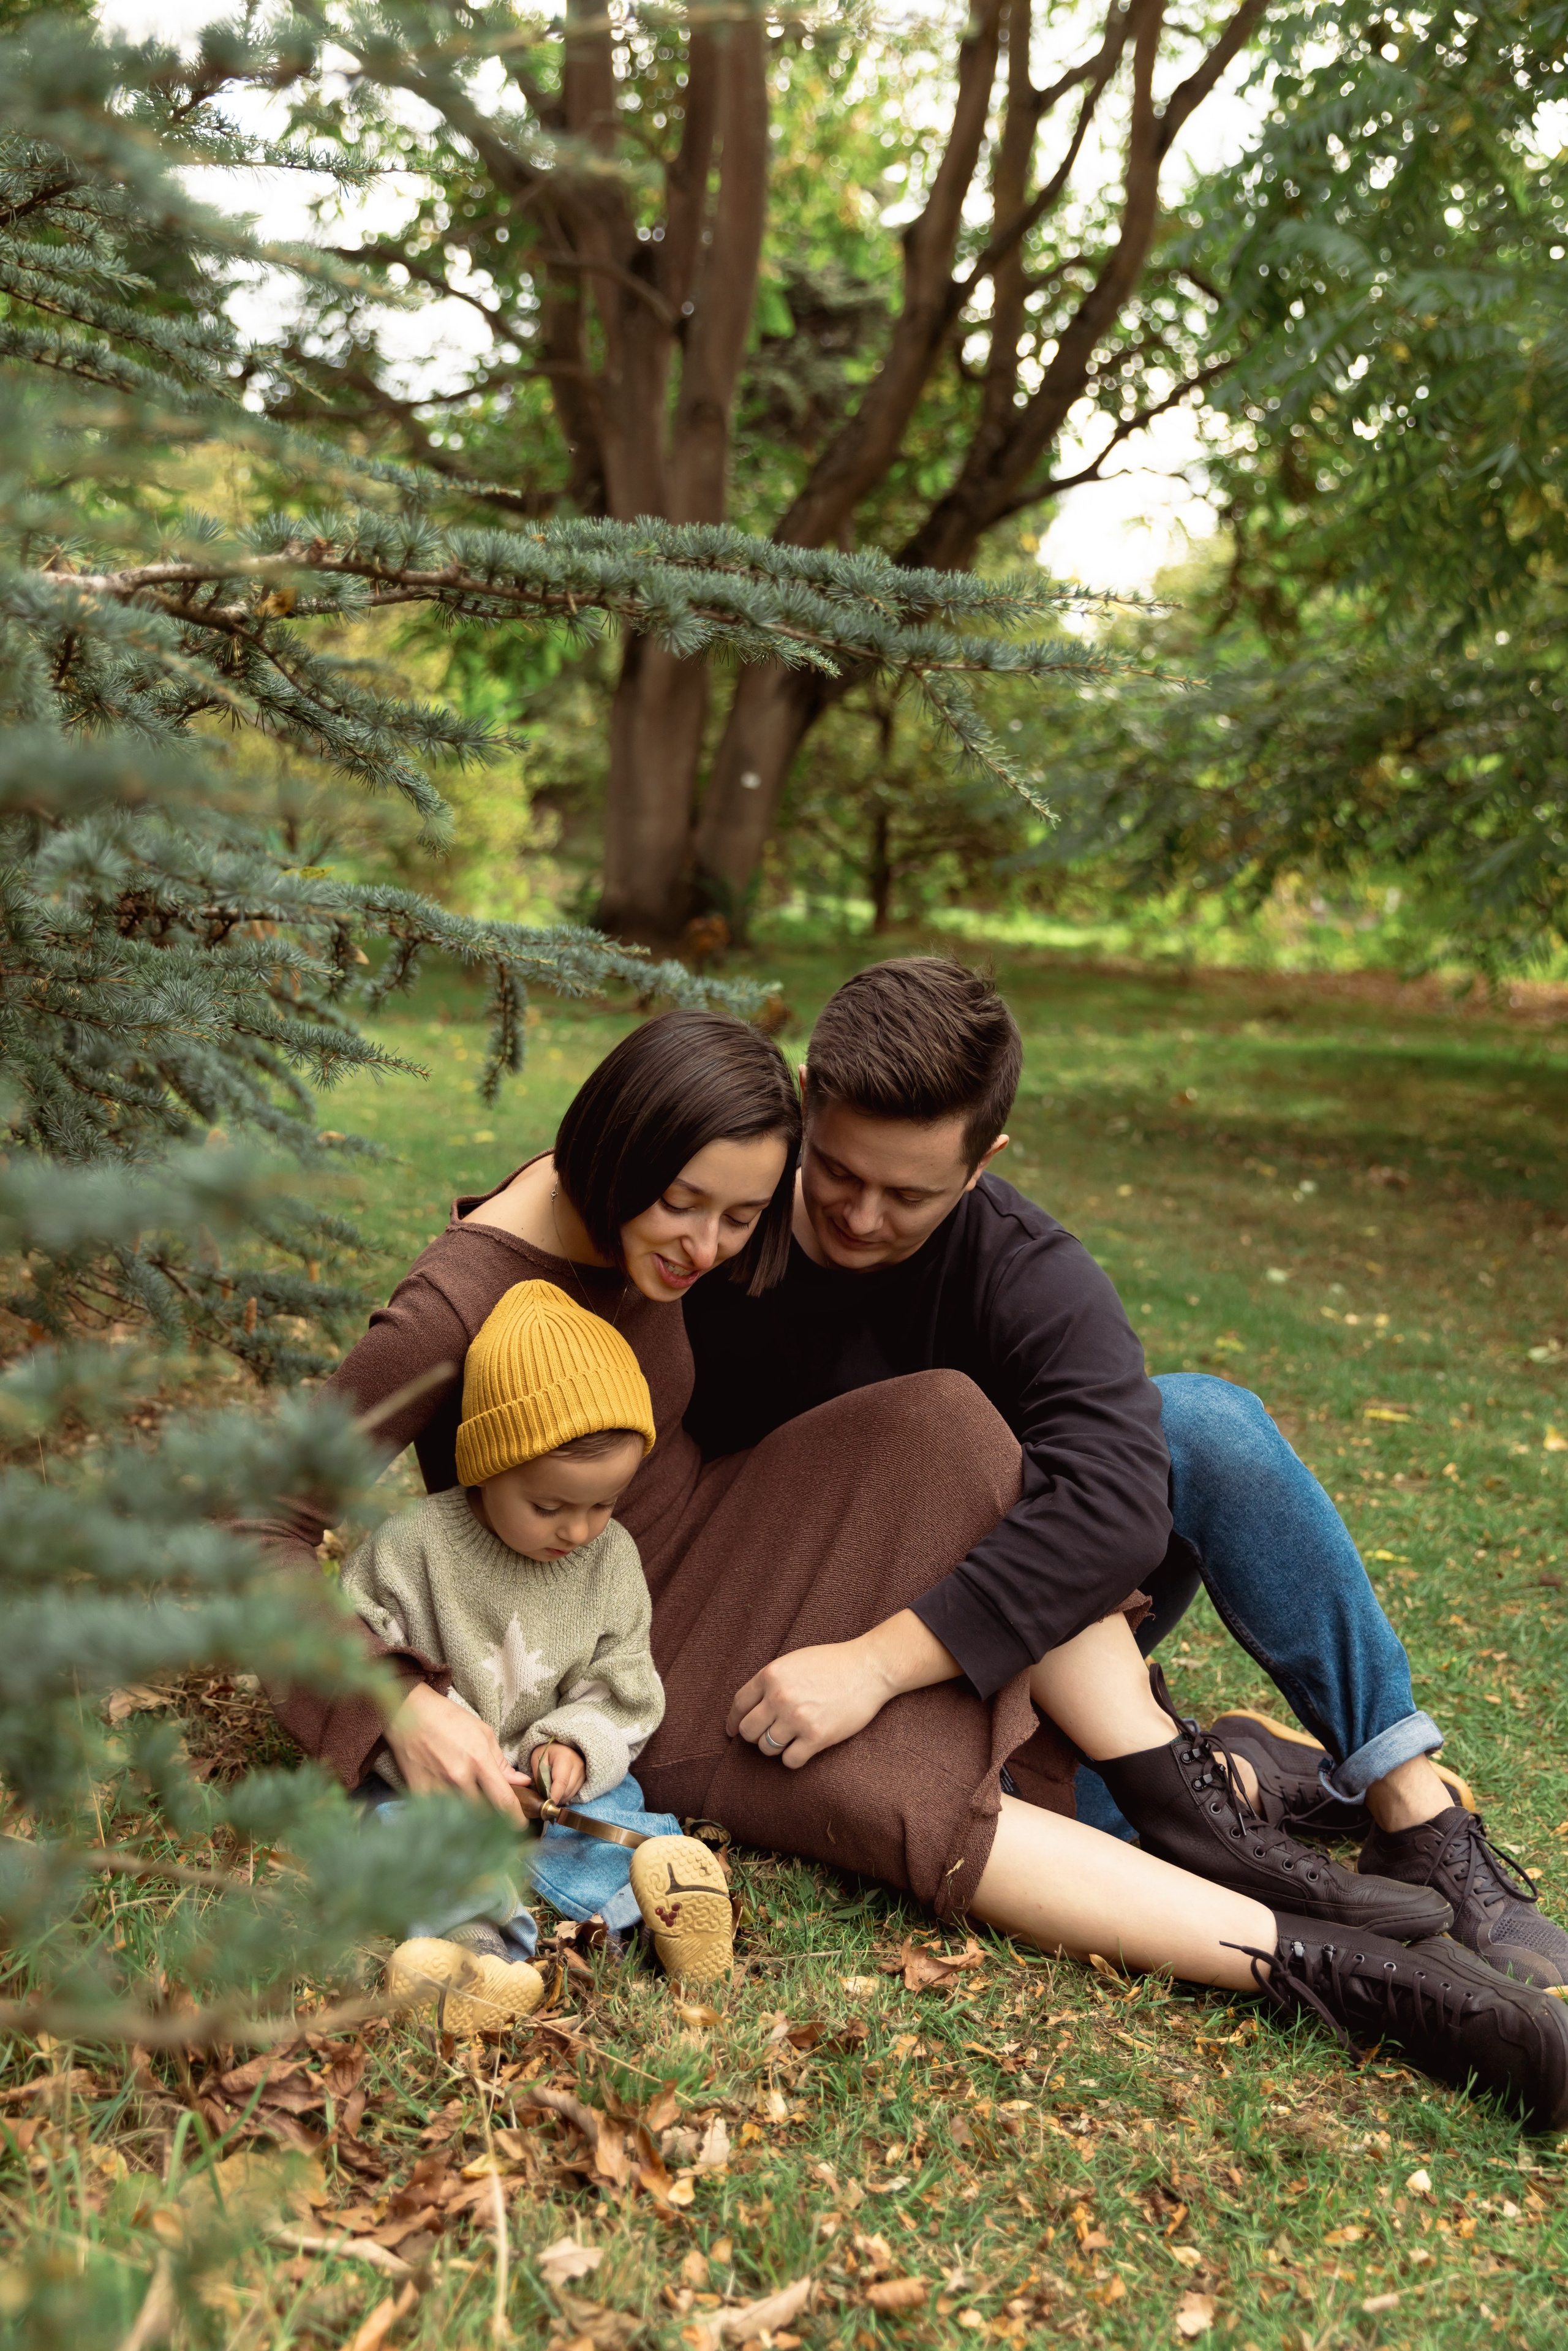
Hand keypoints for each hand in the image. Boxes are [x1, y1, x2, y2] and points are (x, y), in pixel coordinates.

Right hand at [383, 1681, 529, 1823]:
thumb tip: (521, 1782)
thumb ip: (502, 1762)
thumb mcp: (483, 1733)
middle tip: (498, 1818)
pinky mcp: (418, 1792)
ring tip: (475, 1814)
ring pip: (461, 1818)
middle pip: (483, 1815)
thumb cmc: (449, 1719)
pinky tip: (451, 1812)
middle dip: (494, 1820)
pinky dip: (447, 1816)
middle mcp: (459, 1777)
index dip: (515, 1819)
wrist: (410, 1712)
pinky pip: (438, 1815)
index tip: (521, 1826)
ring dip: (471, 1820)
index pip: (503, 1800)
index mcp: (478, 1760)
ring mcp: (437, 1786)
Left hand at [528, 1741, 585, 1802]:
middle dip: (555, 1797)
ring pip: (571, 1794)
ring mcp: (584, 1772)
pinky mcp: (585, 1778)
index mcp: (565, 1758)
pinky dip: (565, 1794)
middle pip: (567, 1790)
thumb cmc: (546, 1752)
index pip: (561, 1782)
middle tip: (544, 1795)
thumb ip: (540, 1777)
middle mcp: (578, 1765)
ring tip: (551, 1790)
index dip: (555, 1796)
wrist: (559, 1745)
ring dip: (560, 1797)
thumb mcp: (537, 1760)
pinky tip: (559, 1789)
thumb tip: (544, 1796)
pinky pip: (574, 1793)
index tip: (547, 1804)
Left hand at [725, 1638, 897, 1768]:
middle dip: (754, 1736)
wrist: (869, 1668)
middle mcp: (779, 1697)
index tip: (732, 1730)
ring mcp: (797, 1718)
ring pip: (766, 1748)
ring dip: (775, 1747)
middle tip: (767, 1734)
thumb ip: (771, 1681)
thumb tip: (750, 1707)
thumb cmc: (833, 1663)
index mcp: (770, 1675)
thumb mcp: (794, 1661)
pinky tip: (803, 1748)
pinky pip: (790, 1760)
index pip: (738, 1705)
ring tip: (790, 1739)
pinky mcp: (817, 1737)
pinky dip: (793, 1758)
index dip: (733, 1721)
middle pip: (747, 1731)